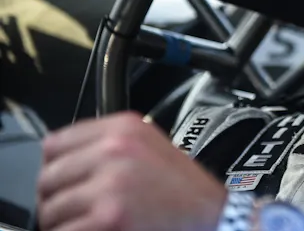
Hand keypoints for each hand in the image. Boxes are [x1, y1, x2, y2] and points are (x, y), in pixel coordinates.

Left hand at [37, 111, 227, 230]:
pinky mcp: (108, 216)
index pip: (54, 143)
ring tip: (88, 223)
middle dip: (56, 198)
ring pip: (50, 209)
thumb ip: (108, 143)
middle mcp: (114, 149)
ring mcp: (110, 183)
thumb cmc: (184, 188)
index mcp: (123, 127)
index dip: (56, 166)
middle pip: (47, 177)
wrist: (211, 215)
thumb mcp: (149, 145)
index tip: (65, 180)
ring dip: (62, 222)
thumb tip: (63, 158)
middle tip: (76, 209)